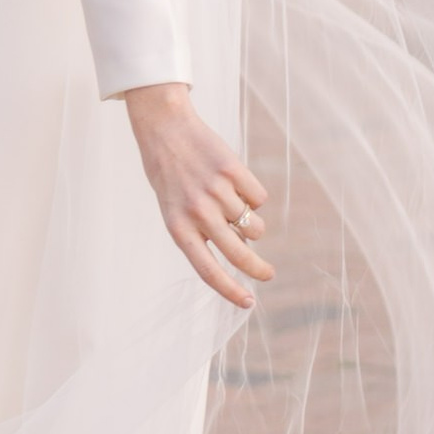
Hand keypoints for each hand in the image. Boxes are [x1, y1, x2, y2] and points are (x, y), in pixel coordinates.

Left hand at [122, 83, 271, 308]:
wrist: (165, 129)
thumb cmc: (170, 177)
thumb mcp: (175, 210)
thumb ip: (202, 233)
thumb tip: (244, 249)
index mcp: (179, 228)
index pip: (208, 270)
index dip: (230, 290)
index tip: (248, 303)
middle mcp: (198, 213)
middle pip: (239, 254)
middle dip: (259, 270)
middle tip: (268, 274)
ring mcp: (217, 191)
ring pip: (254, 225)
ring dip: (252, 224)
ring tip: (234, 205)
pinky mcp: (233, 170)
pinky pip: (259, 198)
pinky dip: (254, 196)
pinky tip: (235, 182)